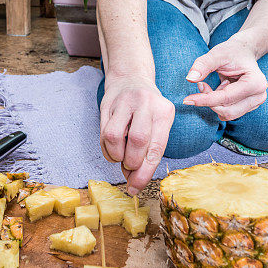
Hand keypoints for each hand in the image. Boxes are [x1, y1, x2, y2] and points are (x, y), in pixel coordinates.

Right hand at [100, 75, 174, 194]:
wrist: (130, 78)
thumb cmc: (146, 111)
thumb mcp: (156, 126)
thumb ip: (148, 153)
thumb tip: (134, 183)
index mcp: (164, 111)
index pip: (156, 147)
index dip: (145, 172)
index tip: (135, 188)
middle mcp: (146, 103)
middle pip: (137, 141)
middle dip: (131, 162)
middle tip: (128, 167)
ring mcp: (125, 101)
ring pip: (114, 136)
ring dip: (116, 155)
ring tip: (120, 155)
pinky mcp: (107, 103)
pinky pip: (102, 133)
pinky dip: (107, 149)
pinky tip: (113, 148)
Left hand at [183, 36, 267, 120]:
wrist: (243, 52)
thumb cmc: (232, 52)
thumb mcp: (217, 53)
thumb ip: (203, 65)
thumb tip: (190, 79)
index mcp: (255, 82)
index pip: (225, 98)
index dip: (204, 100)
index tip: (186, 100)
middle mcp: (259, 95)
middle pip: (228, 111)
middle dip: (209, 102)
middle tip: (201, 84)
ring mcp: (256, 102)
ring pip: (227, 114)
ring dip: (213, 102)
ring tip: (211, 85)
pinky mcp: (249, 106)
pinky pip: (229, 112)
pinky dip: (218, 103)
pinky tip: (218, 89)